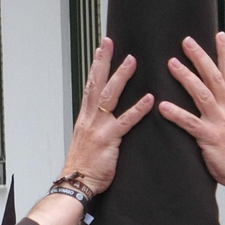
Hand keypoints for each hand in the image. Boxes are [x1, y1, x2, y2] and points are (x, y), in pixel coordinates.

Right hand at [59, 37, 154, 195]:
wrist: (76, 182)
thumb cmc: (83, 166)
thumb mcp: (87, 141)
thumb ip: (96, 126)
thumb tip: (106, 117)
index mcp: (85, 117)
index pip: (90, 85)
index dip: (96, 66)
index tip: (101, 49)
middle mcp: (89, 118)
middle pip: (96, 83)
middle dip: (103, 61)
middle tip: (109, 42)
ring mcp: (98, 128)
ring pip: (109, 96)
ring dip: (121, 77)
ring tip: (132, 61)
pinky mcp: (109, 140)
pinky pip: (125, 121)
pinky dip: (137, 109)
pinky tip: (149, 98)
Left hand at [159, 33, 224, 192]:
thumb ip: (222, 110)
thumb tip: (212, 99)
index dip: (224, 53)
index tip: (219, 35)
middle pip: (213, 76)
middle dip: (200, 57)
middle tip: (186, 41)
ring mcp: (218, 122)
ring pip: (201, 93)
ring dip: (186, 77)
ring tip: (172, 64)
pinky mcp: (209, 138)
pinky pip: (190, 123)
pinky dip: (175, 113)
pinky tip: (162, 106)